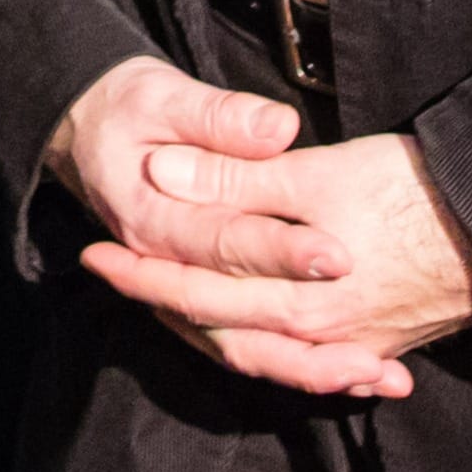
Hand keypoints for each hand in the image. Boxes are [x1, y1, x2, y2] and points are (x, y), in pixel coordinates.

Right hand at [41, 52, 385, 399]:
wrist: (92, 133)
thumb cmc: (131, 111)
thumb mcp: (162, 97)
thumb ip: (218, 117)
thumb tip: (275, 129)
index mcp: (151, 221)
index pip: (222, 243)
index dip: (280, 252)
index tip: (339, 256)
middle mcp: (167, 270)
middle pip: (238, 316)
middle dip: (310, 336)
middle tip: (373, 349)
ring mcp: (185, 296)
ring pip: (249, 349)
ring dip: (314, 369)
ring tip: (379, 374)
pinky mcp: (211, 304)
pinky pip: (257, 350)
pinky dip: (309, 367)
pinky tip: (369, 373)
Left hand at [79, 129, 471, 401]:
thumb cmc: (415, 193)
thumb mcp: (318, 174)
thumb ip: (236, 182)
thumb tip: (159, 180)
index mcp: (291, 300)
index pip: (192, 294)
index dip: (139, 274)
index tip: (92, 254)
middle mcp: (317, 339)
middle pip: (220, 330)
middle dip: (164, 303)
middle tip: (115, 278)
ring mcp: (356, 348)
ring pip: (265, 351)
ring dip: (220, 332)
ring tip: (179, 310)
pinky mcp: (388, 343)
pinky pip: (317, 360)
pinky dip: (284, 353)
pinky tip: (276, 344)